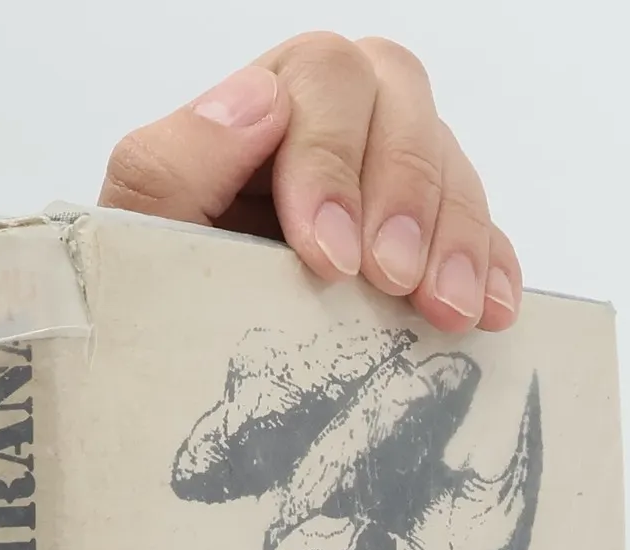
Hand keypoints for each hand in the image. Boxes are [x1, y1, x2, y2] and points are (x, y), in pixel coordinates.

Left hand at [99, 33, 519, 334]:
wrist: (172, 391)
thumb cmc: (153, 318)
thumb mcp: (136, 247)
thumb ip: (169, 167)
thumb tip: (257, 101)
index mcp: (256, 115)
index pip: (321, 77)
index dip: (334, 158)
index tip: (328, 257)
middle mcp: (328, 132)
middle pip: (399, 95)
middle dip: (405, 191)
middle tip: (395, 282)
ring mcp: (383, 188)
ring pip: (448, 159)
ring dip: (456, 235)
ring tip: (445, 313)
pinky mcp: (426, 249)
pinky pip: (482, 230)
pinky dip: (492, 267)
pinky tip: (489, 315)